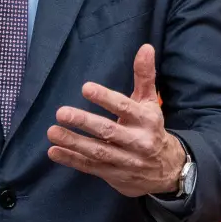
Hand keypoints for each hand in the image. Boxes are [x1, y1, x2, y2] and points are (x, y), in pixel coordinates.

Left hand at [47, 44, 186, 197]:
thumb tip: (145, 47)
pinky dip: (72, 160)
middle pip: (108, 131)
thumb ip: (144, 75)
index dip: (105, 98)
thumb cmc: (152, 128)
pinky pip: (91, 167)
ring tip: (52, 132)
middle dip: (84, 122)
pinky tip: (54, 151)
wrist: (167, 171)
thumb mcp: (150, 103)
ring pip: (97, 151)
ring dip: (73, 142)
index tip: (86, 88)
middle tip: (61, 112)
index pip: (125, 107)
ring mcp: (125, 161)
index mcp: (146, 120)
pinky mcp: (114, 175)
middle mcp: (137, 141)